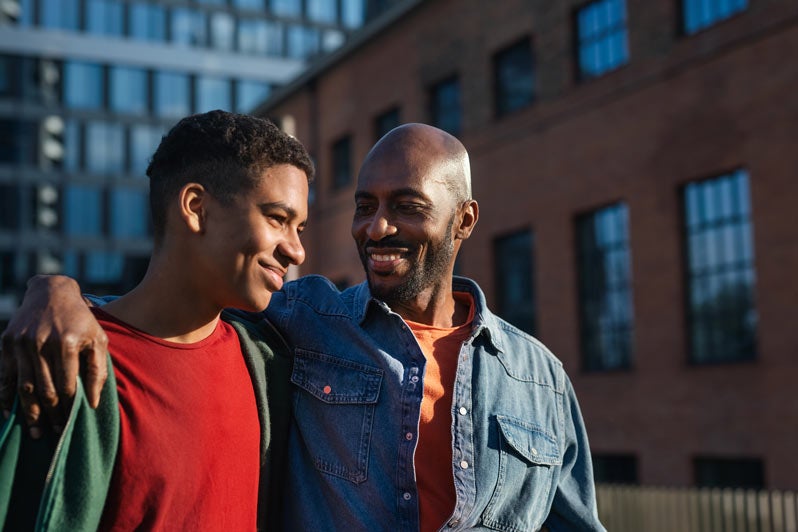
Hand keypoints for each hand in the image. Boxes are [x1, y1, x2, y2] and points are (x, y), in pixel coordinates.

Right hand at [0, 275, 107, 437]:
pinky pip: (5, 376)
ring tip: (36, 432)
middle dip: (51, 415)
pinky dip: (6, 397)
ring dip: (29, 413)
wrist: (52, 292)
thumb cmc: (81, 320)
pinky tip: (10, 414)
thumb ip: (98, 370)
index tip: (71, 424)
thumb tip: (94, 402)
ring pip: (24, 386)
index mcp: (69, 343)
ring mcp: (22, 343)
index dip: (69, 407)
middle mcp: (43, 343)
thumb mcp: (98, 339)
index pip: (68, 384)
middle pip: (45, 389)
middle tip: (55, 434)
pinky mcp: (7, 342)